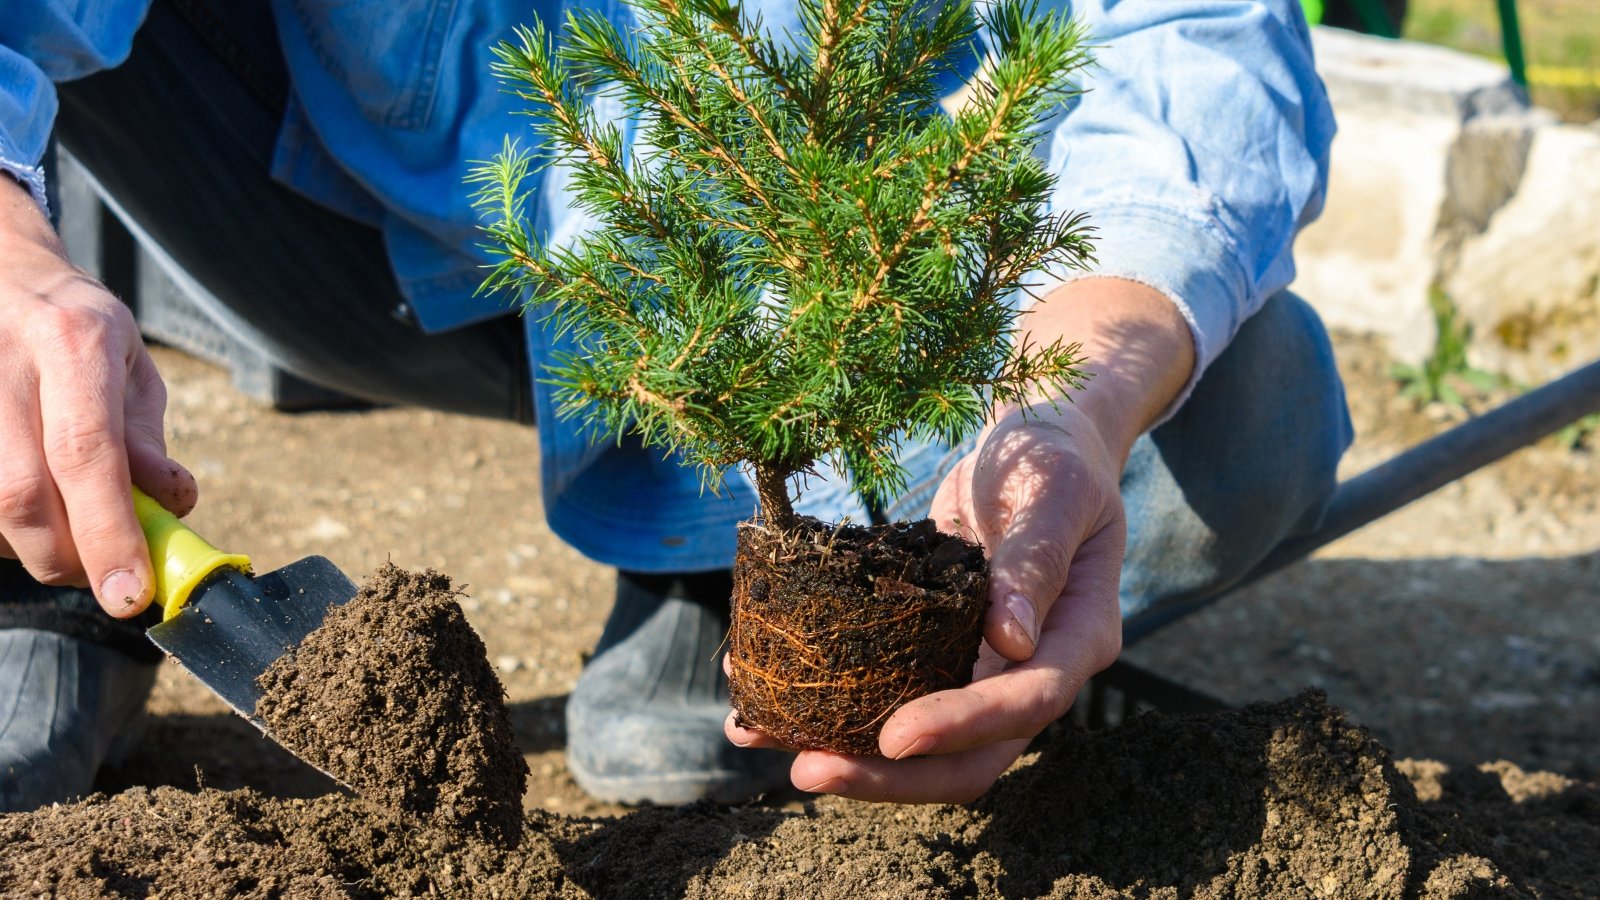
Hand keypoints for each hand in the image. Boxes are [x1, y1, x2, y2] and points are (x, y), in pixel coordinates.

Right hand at [0, 175, 195, 616]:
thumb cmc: (75, 327)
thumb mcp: (131, 365)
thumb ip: (146, 439)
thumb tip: (169, 509)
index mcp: (75, 342)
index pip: (88, 454)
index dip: (108, 533)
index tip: (130, 595)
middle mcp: (6, 360)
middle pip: (21, 494)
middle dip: (66, 558)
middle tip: (102, 578)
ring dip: (28, 546)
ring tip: (64, 533)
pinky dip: (0, 528)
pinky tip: (23, 515)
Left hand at [725, 403, 1125, 801]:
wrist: (1031, 441)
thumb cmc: (1051, 457)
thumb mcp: (1052, 492)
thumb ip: (1035, 559)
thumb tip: (1012, 641)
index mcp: (1078, 636)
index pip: (1028, 703)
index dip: (963, 727)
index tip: (895, 737)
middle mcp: (1030, 670)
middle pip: (970, 758)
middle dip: (889, 776)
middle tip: (808, 770)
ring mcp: (979, 669)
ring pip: (919, 741)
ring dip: (845, 751)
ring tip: (757, 736)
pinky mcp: (933, 651)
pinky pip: (884, 689)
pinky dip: (825, 699)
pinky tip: (758, 694)